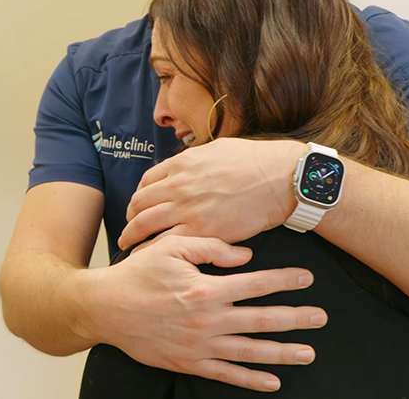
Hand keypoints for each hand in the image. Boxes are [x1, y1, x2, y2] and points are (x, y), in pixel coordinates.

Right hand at [83, 234, 326, 391]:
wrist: (105, 308)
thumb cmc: (138, 274)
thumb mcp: (171, 247)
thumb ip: (210, 247)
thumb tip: (247, 256)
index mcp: (207, 288)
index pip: (257, 283)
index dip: (285, 280)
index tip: (307, 279)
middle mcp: (209, 320)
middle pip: (262, 320)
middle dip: (295, 318)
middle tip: (321, 318)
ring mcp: (200, 345)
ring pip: (250, 351)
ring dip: (283, 353)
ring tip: (308, 353)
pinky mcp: (189, 363)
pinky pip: (226, 375)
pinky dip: (251, 380)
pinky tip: (273, 382)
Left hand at [119, 138, 304, 250]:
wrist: (280, 178)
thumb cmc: (255, 161)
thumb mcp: (217, 149)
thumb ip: (195, 159)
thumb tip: (185, 165)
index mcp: (182, 164)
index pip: (146, 182)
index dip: (139, 197)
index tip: (138, 207)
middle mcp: (178, 185)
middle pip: (139, 204)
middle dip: (130, 219)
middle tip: (127, 230)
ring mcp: (188, 208)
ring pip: (145, 224)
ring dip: (132, 236)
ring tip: (128, 246)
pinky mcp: (202, 230)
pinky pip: (166, 243)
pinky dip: (152, 251)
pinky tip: (149, 258)